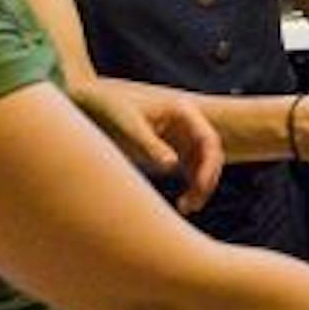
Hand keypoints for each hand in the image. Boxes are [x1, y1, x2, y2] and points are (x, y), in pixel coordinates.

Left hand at [71, 80, 224, 213]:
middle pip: (210, 155)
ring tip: (187, 208)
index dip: (209, 165)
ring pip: (203, 165)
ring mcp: (183, 136)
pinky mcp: (175, 148)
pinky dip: (191, 186)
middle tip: (193, 205)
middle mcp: (188, 123)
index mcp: (183, 111)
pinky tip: (182, 204)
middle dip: (206, 181)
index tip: (200, 187)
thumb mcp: (131, 126)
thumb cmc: (113, 108)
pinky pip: (191, 170)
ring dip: (200, 187)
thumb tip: (172, 166)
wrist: (98, 100)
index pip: (209, 140)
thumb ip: (151, 144)